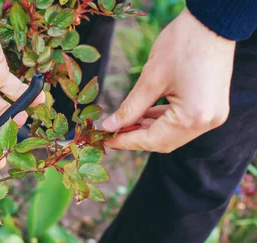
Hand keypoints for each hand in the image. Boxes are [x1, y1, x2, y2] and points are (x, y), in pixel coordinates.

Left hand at [102, 8, 234, 152]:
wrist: (212, 23)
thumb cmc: (181, 46)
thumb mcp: (150, 79)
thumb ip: (130, 108)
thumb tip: (110, 126)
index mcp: (193, 117)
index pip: (153, 140)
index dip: (126, 141)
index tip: (106, 140)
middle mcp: (207, 122)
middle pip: (164, 141)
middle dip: (137, 137)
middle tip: (111, 132)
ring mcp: (213, 115)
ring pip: (173, 133)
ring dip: (148, 129)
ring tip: (123, 123)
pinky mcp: (212, 107)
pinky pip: (182, 122)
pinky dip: (162, 120)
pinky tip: (142, 115)